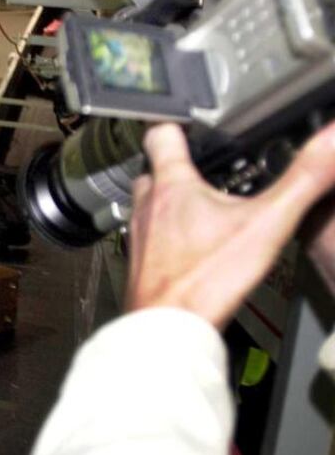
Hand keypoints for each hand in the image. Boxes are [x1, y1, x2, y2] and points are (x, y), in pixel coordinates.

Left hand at [126, 123, 334, 328]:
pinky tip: (195, 252)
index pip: (161, 133)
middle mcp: (149, 205)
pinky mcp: (140, 263)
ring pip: (151, 205)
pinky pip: (152, 239)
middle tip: (208, 174)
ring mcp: (140, 234)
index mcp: (173, 184)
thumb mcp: (266, 224)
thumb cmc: (204, 280)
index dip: (179, 125)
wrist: (168, 329)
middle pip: (155, 170)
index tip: (193, 125)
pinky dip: (169, 238)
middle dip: (179, 169)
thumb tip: (331, 140)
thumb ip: (302, 180)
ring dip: (172, 204)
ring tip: (205, 212)